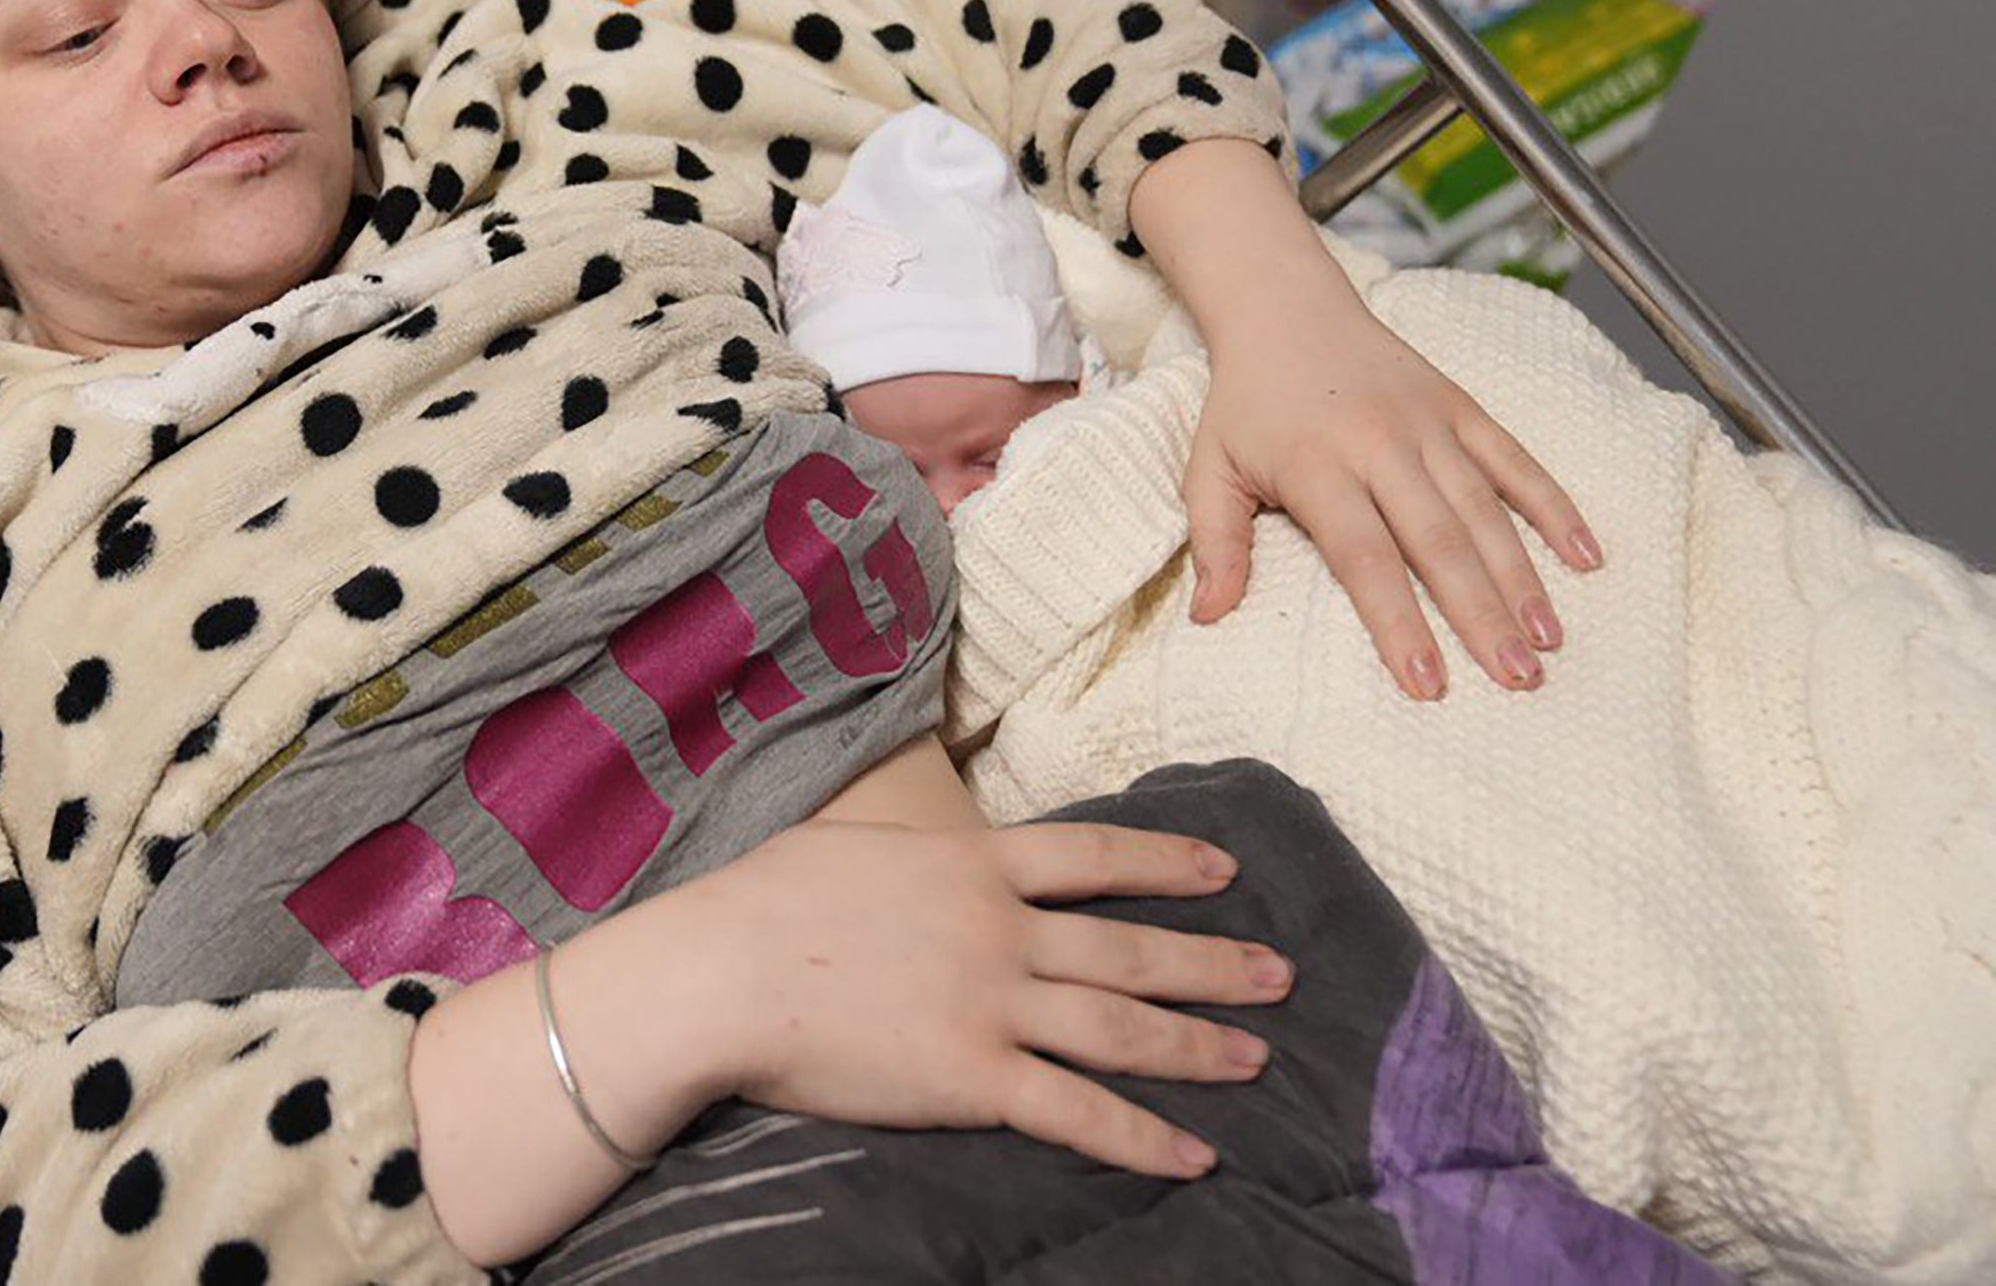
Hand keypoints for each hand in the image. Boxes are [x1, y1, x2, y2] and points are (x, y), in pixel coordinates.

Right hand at [690, 818, 1293, 1177]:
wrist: (722, 971)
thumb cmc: (764, 902)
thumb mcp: (851, 847)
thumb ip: (916, 859)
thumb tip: (940, 858)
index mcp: (971, 864)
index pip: (1094, 856)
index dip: (1166, 863)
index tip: (1224, 870)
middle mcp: (1000, 930)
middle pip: (1129, 948)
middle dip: (1213, 962)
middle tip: (1280, 974)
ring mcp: (992, 1005)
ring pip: (1122, 1027)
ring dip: (1198, 1045)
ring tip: (1257, 1058)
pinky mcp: (973, 1080)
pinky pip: (1076, 1112)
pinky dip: (1140, 1137)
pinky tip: (1192, 1155)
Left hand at [1183, 293, 1601, 697]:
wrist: (1286, 312)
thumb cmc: (1246, 405)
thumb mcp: (1208, 469)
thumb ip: (1214, 544)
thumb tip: (1207, 617)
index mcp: (1317, 466)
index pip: (1364, 556)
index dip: (1397, 621)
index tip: (1425, 681)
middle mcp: (1380, 444)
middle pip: (1439, 540)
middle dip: (1481, 614)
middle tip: (1516, 677)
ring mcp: (1429, 423)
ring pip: (1485, 508)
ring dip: (1523, 576)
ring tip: (1548, 639)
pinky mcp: (1461, 406)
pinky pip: (1516, 460)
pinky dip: (1554, 506)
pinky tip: (1586, 556)